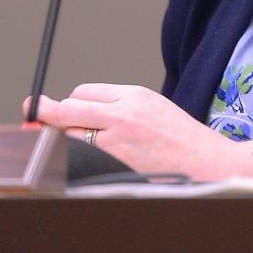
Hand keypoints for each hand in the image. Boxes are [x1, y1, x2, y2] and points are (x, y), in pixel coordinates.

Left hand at [23, 84, 220, 177]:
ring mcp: (118, 136)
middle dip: (56, 117)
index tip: (63, 111)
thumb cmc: (179, 138)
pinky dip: (77, 157)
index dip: (71, 103)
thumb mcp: (152, 108)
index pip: (83, 91)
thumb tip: (78, 108)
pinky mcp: (116, 159)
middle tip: (47, 123)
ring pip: (70, 132)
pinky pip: (80, 154)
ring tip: (81, 144)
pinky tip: (89, 159)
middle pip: (69, 107)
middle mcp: (124, 111)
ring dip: (67, 139)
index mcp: (134, 94)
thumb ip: (118, 106)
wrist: (205, 161)